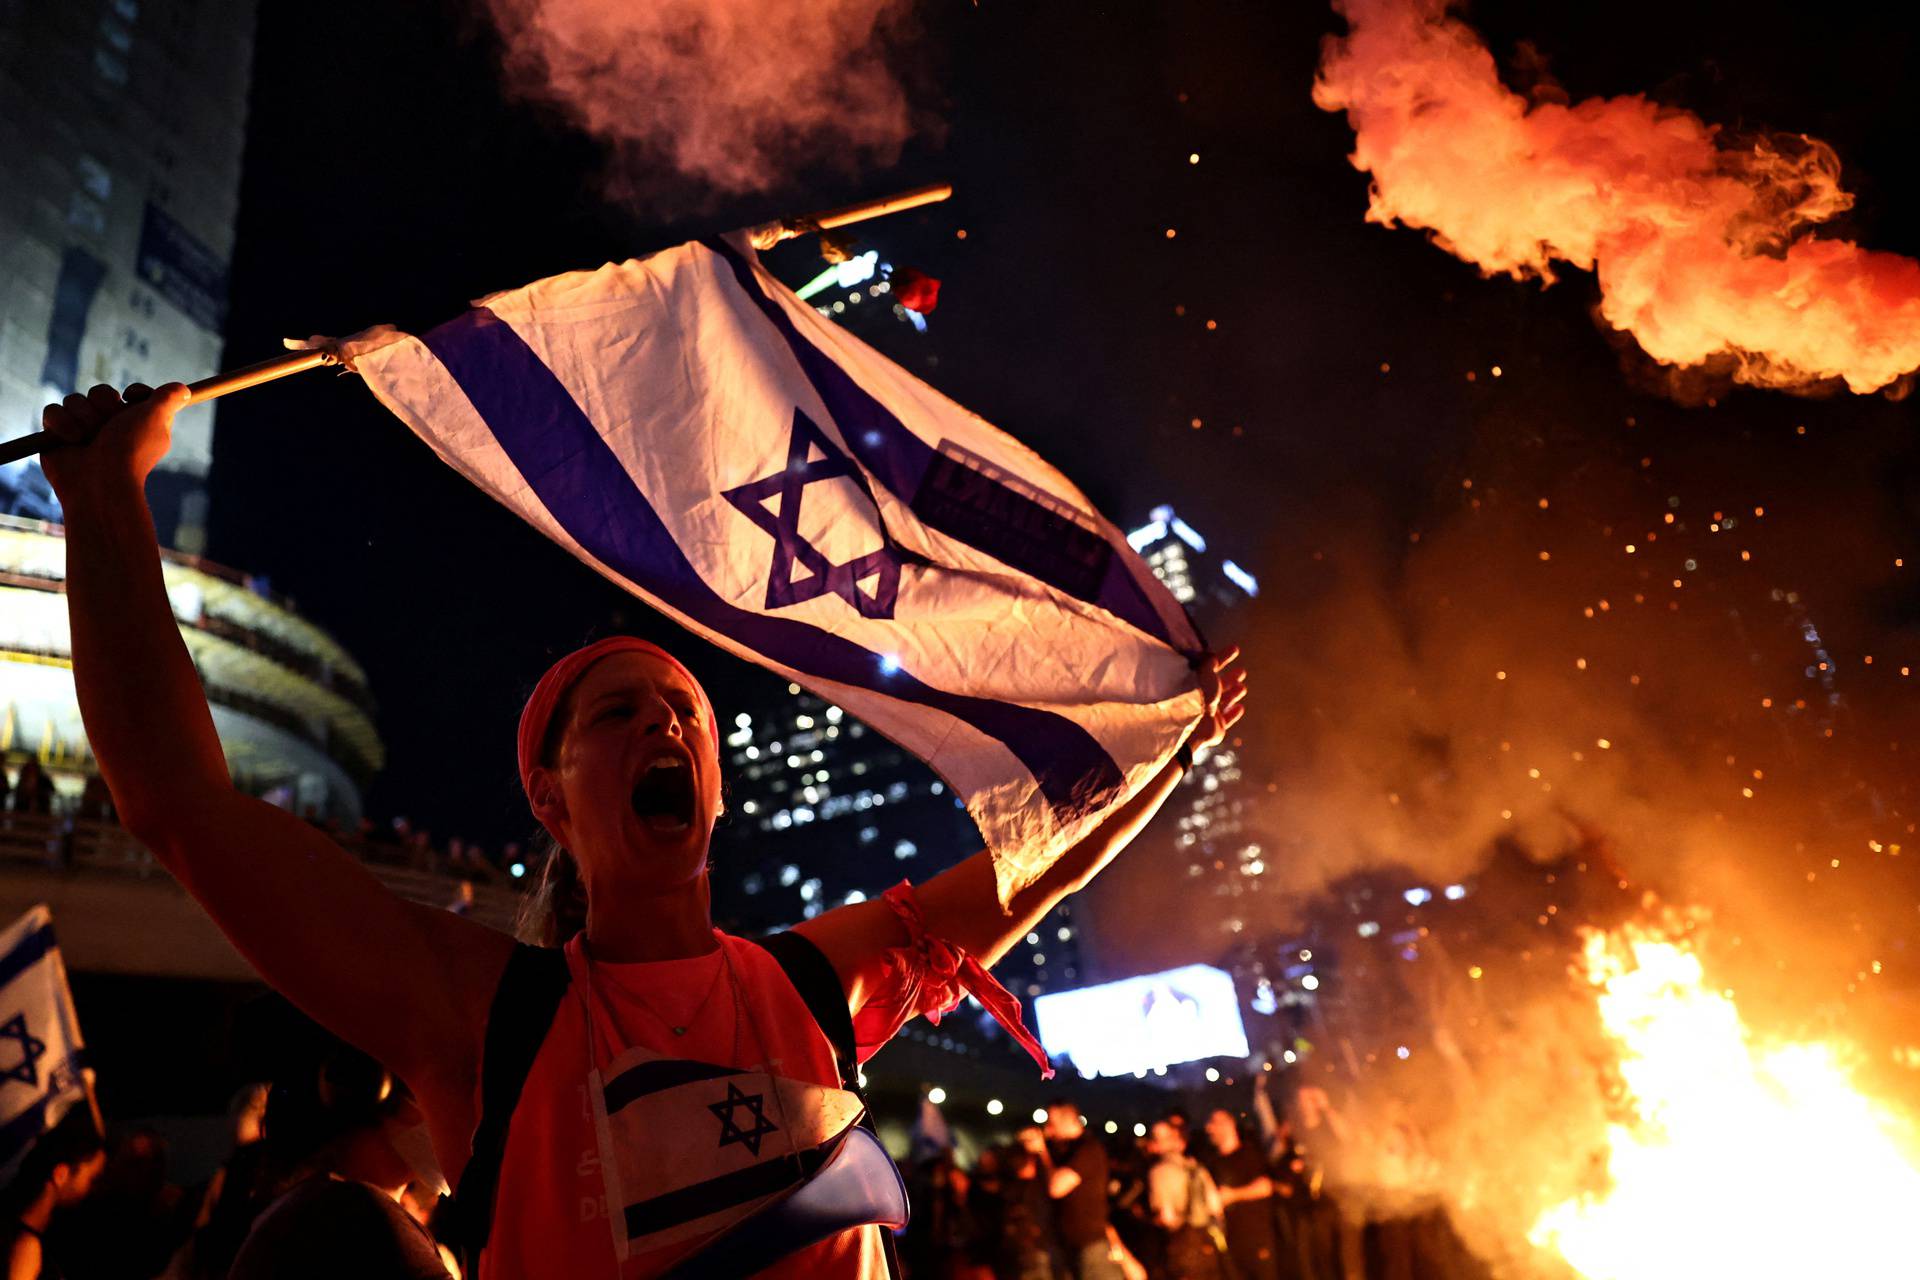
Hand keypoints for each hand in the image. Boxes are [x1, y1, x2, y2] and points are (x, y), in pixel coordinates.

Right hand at [39, 382, 188, 497]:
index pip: (133, 394)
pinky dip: (61, 425)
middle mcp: (112, 426)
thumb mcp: (157, 419)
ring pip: (74, 400)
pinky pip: (52, 411)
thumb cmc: (131, 450)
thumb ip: (169, 399)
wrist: (99, 482)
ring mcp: (82, 430)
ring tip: (88, 438)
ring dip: (82, 417)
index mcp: (138, 423)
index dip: (135, 393)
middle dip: (103, 405)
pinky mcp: (56, 436)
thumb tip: (183, 389)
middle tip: (108, 425)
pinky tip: (71, 441)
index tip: (132, 399)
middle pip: (100, 392)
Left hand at [1188, 646, 1246, 751]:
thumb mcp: (1205, 673)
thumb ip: (1209, 663)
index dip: (1223, 656)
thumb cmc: (1197, 695)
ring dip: (1233, 693)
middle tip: (1242, 672)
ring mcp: (1209, 713)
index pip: (1211, 666)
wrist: (1194, 724)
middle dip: (1230, 678)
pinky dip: (1233, 713)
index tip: (1235, 648)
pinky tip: (1240, 708)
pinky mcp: (1216, 727)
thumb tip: (1212, 656)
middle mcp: (1202, 697)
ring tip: (1242, 687)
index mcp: (1196, 682)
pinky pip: (1227, 719)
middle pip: (1219, 685)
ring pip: (1224, 701)